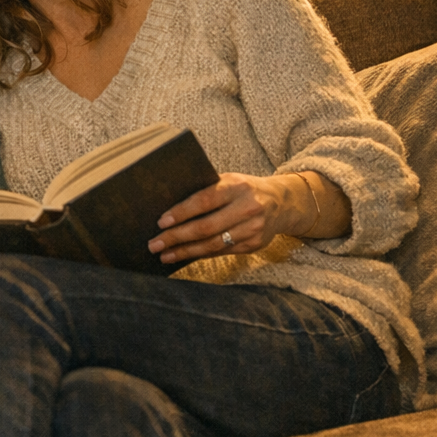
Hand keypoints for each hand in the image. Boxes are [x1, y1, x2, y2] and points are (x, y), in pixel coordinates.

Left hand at [148, 172, 310, 264]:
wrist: (282, 202)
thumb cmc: (243, 189)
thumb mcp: (227, 181)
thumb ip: (205, 190)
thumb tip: (168, 206)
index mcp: (236, 186)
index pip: (204, 200)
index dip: (181, 212)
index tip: (161, 222)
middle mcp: (247, 208)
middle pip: (206, 227)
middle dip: (177, 237)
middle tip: (154, 244)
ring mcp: (253, 229)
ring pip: (213, 245)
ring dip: (185, 252)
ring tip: (164, 255)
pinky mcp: (254, 245)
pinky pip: (222, 252)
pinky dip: (200, 254)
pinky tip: (184, 255)